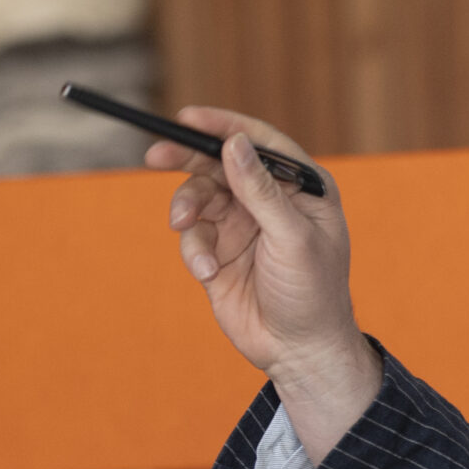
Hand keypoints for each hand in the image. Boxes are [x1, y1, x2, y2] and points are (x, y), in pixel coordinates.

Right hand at [151, 106, 379, 456]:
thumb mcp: (291, 237)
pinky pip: (193, 236)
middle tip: (155, 155)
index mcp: (302, 188)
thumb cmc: (313, 293)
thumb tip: (233, 143)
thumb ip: (261, 191)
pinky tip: (207, 272)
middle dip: (186, 158)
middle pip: (219, 163)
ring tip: (183, 226)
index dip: (224, 126)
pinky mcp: (219, 252)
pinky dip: (193, 250)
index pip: (259, 142)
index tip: (188, 118)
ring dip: (187, 209)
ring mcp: (243, 226)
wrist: (298, 351)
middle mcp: (270, 201)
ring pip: (198, 197)